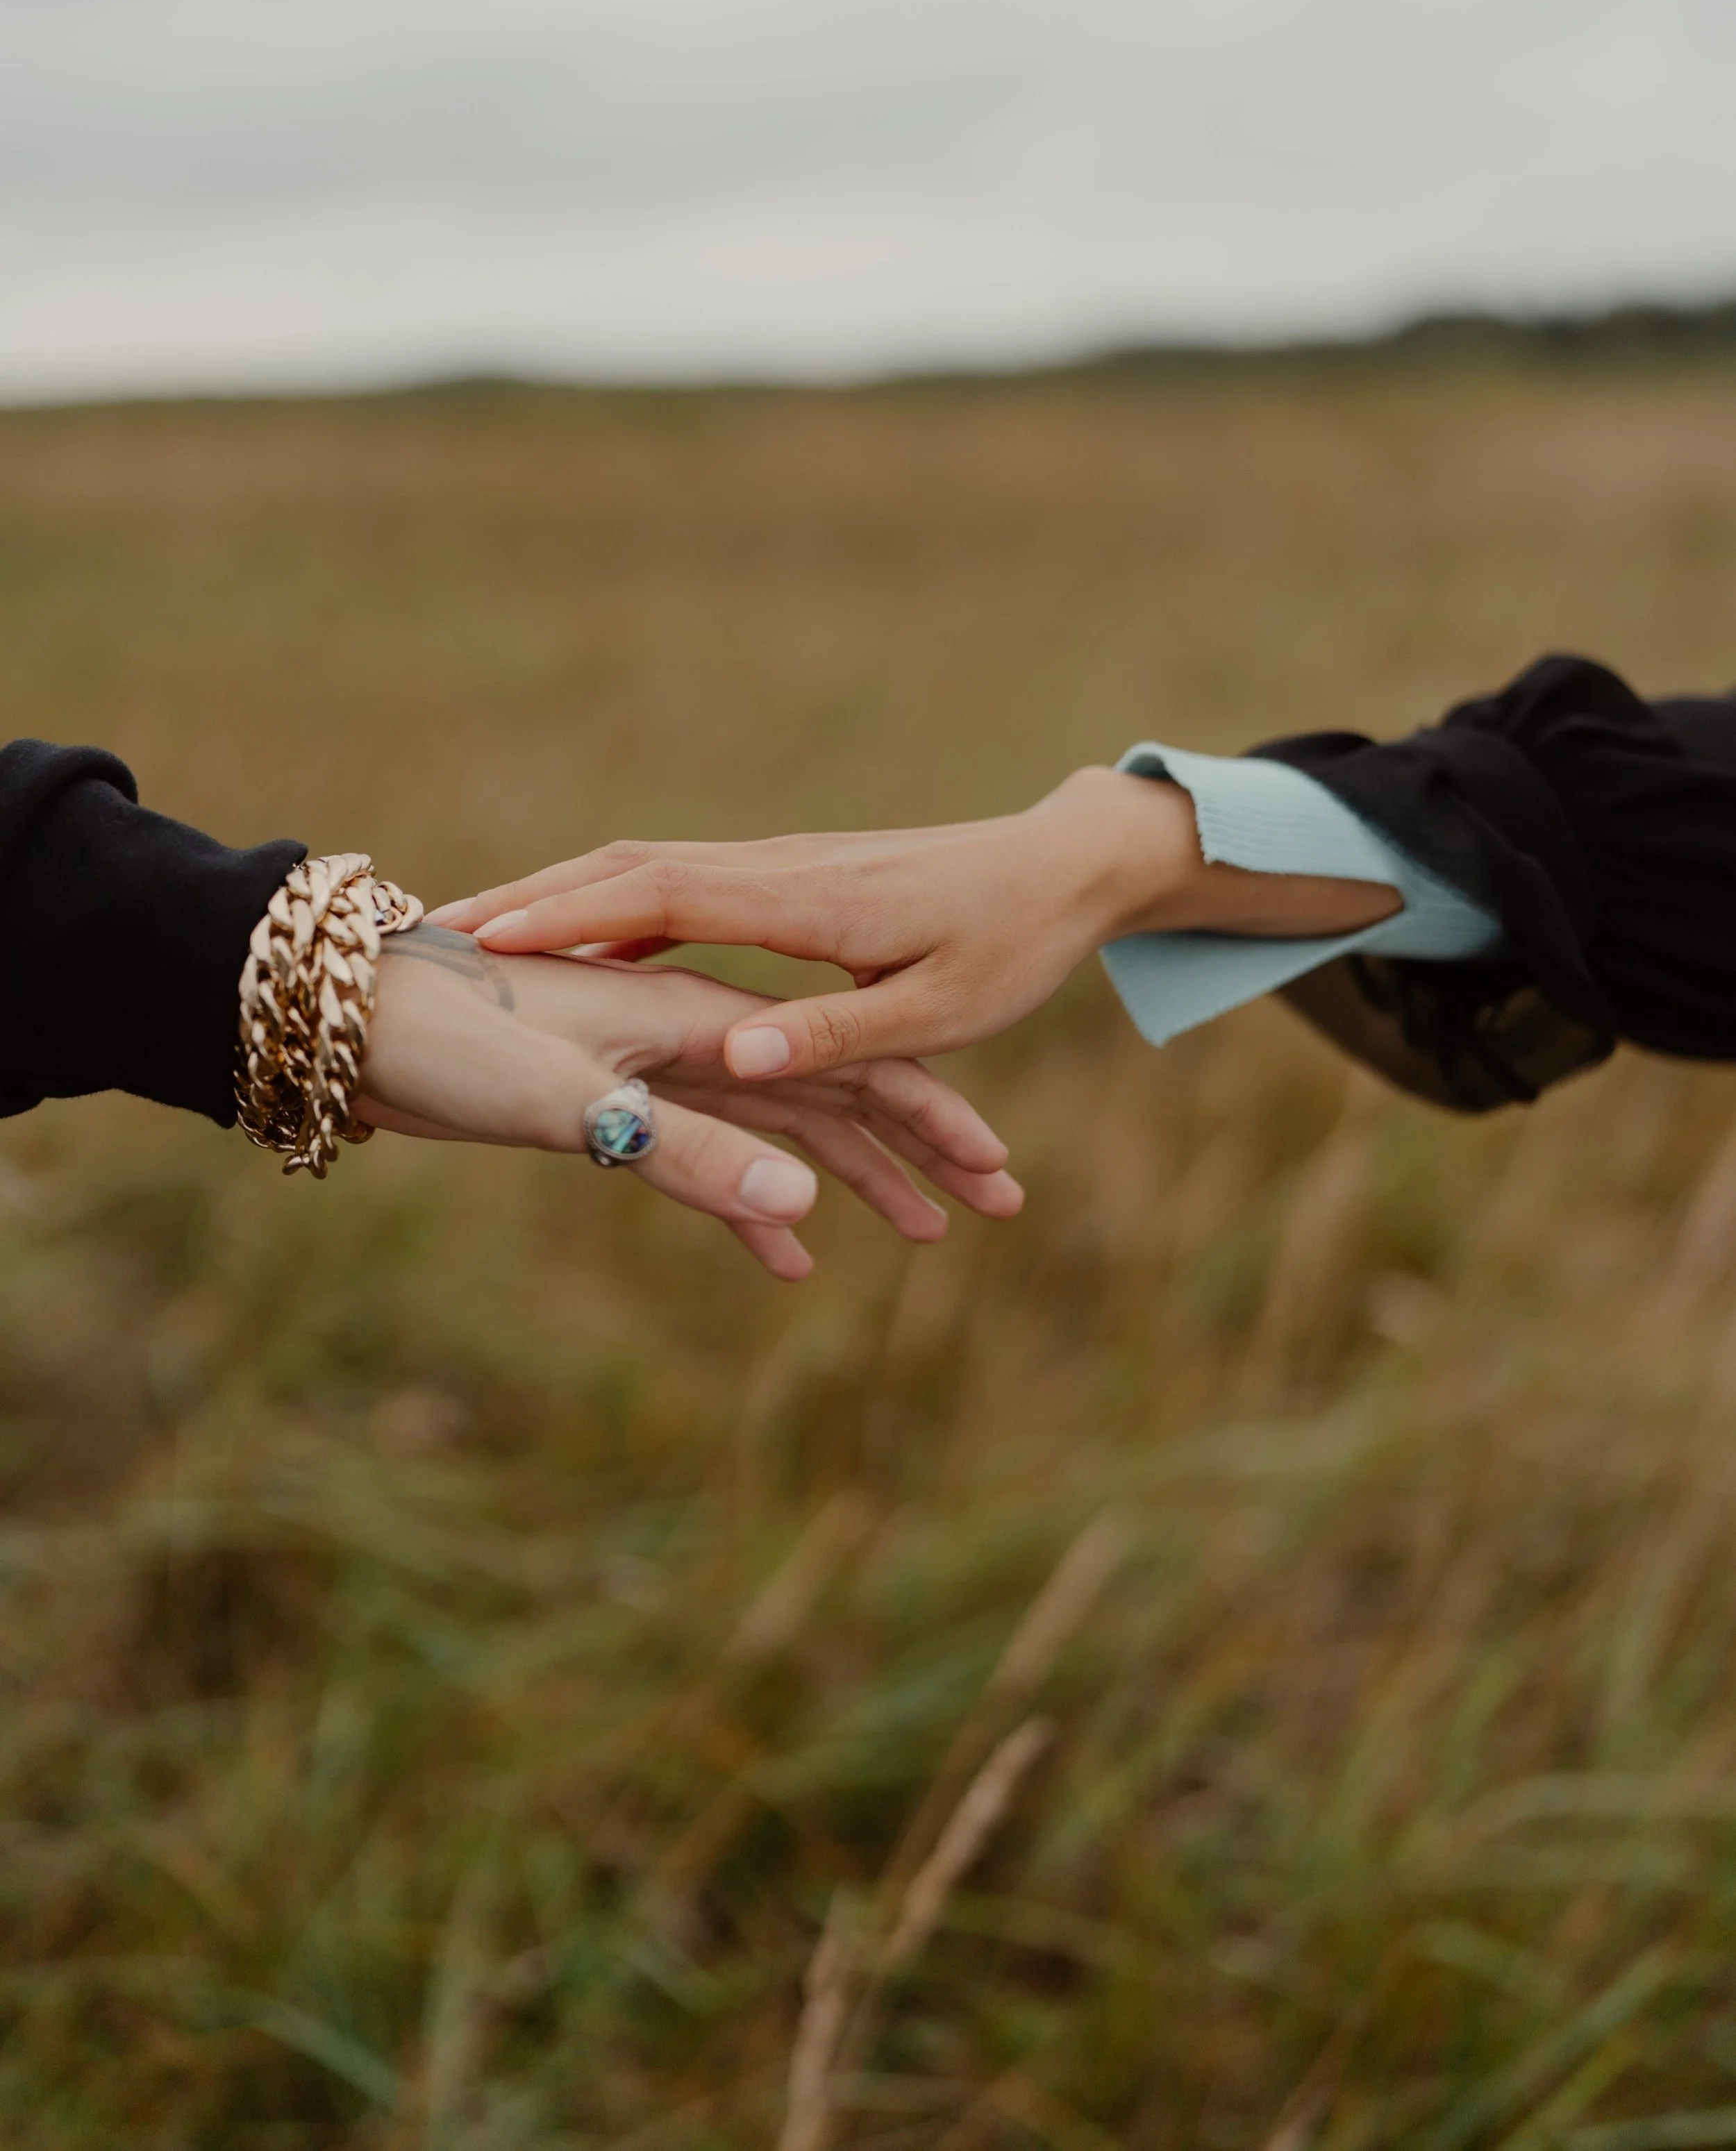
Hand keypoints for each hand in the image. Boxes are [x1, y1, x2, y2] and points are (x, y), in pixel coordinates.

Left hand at [355, 925, 1021, 1278]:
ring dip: (856, 1181)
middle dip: (920, 1149)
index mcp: (700, 1015)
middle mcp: (696, 1033)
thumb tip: (799, 1207)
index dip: (929, 1121)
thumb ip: (681, 1152)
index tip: (997, 1175)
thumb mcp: (567, 1101)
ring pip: (784, 1127)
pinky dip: (757, 1207)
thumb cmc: (449, 1043)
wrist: (350, 1023)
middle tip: (998, 1207)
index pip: (850, 1068)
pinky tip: (792, 1259)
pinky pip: (711, 1160)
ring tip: (929, 1238)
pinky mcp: (613, 1105)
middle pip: (839, 1093)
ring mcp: (657, 1069)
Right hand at [428, 768, 1400, 1079]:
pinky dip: (615, 906)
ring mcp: (777, 872)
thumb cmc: (1010, 945)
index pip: (657, 890)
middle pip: (628, 870)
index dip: (567, 911)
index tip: (484, 932)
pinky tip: (580, 940)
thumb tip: (740, 1065)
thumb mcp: (938, 1006)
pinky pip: (679, 889)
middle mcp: (774, 872)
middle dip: (536, 897)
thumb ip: (835, 1038)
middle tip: (441, 930)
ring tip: (479, 933)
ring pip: (646, 874)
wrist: (1061, 866)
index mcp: (799, 903)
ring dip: (566, 897)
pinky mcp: (788, 883)